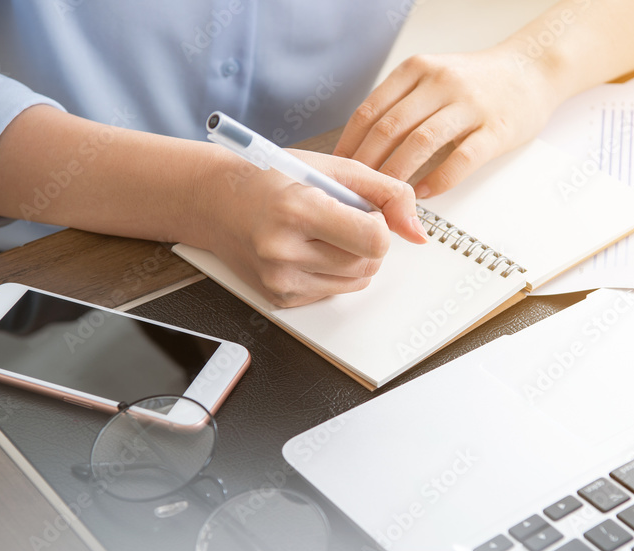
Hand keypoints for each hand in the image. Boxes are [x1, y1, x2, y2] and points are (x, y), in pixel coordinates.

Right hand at [202, 149, 425, 307]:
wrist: (214, 202)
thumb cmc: (269, 179)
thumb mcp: (330, 168)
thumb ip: (385, 192)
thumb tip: (418, 231)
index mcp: (297, 210)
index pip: (375, 239)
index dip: (379, 225)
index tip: (362, 212)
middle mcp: (284, 251)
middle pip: (369, 264)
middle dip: (368, 242)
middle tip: (339, 218)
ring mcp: (280, 280)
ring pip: (356, 282)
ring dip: (353, 259)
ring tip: (323, 233)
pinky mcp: (280, 299)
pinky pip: (332, 292)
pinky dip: (331, 272)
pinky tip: (306, 249)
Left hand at [334, 46, 561, 197]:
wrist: (532, 71)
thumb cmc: (477, 83)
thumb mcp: (431, 78)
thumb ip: (400, 104)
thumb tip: (359, 148)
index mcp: (417, 70)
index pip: (370, 111)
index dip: (349, 145)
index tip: (338, 172)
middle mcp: (440, 82)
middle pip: (390, 129)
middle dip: (367, 166)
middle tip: (357, 193)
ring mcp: (469, 105)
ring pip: (420, 144)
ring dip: (397, 176)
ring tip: (385, 199)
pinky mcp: (495, 129)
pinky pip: (460, 160)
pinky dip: (437, 181)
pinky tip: (423, 194)